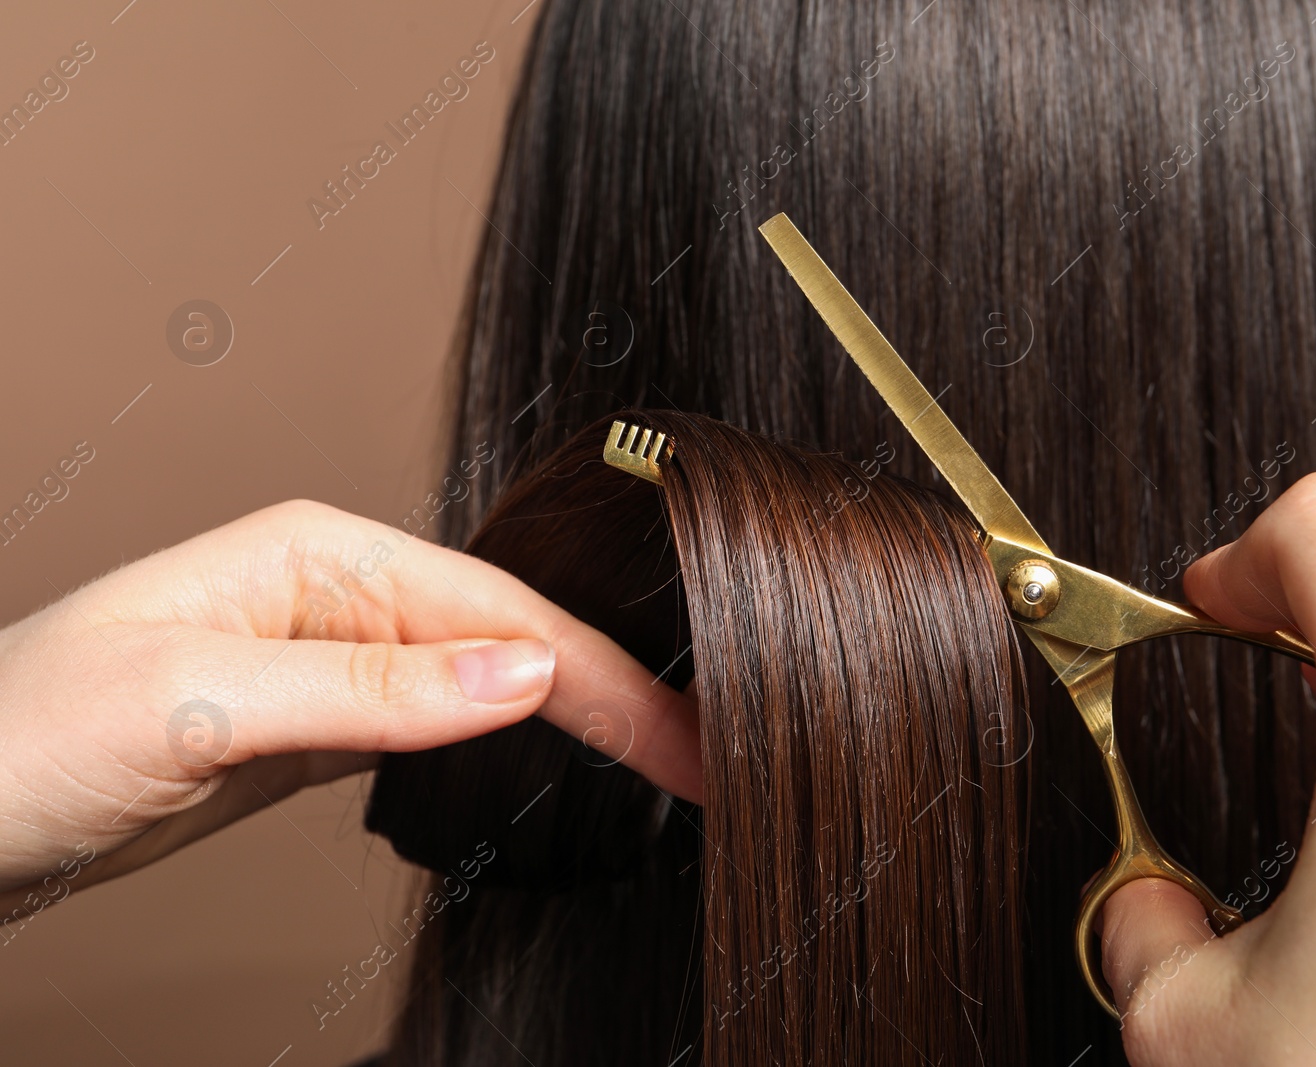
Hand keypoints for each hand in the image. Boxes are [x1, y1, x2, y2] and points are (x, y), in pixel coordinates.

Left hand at [0, 500, 700, 907]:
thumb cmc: (26, 733)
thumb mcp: (204, 701)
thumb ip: (374, 690)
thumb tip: (525, 677)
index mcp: (323, 553)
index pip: (503, 617)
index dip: (607, 684)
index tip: (689, 742)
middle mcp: (340, 593)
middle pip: (513, 644)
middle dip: (617, 700)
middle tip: (708, 761)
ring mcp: (334, 660)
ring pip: (488, 684)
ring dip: (577, 722)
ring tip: (666, 762)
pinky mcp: (319, 725)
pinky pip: (440, 725)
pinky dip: (512, 748)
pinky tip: (558, 763)